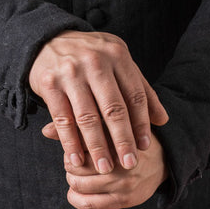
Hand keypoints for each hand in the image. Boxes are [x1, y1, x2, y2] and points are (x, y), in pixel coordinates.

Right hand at [29, 30, 167, 173]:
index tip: (145, 146)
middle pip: (113, 108)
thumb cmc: (90, 56)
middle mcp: (95, 62)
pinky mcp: (49, 84)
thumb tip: (162, 120)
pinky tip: (77, 159)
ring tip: (105, 168)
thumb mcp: (117, 63)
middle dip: (123, 140)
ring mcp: (71, 73)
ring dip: (97, 147)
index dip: (141, 123)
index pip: (134, 95)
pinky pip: (62, 119)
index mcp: (117, 55)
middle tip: (129, 163)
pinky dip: (70, 142)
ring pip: (87, 117)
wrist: (47, 40)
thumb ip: (140, 88)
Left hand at [64, 134, 169, 208]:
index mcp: (118, 135)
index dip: (70, 142)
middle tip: (76, 159)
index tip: (73, 143)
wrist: (164, 160)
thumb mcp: (110, 125)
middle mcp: (122, 160)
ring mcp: (124, 182)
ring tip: (78, 173)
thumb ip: (79, 125)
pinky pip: (88, 204)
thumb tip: (45, 130)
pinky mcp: (124, 200)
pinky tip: (76, 191)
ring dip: (72, 178)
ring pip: (78, 183)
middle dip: (70, 161)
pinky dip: (75, 198)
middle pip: (75, 163)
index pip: (80, 139)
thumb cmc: (131, 139)